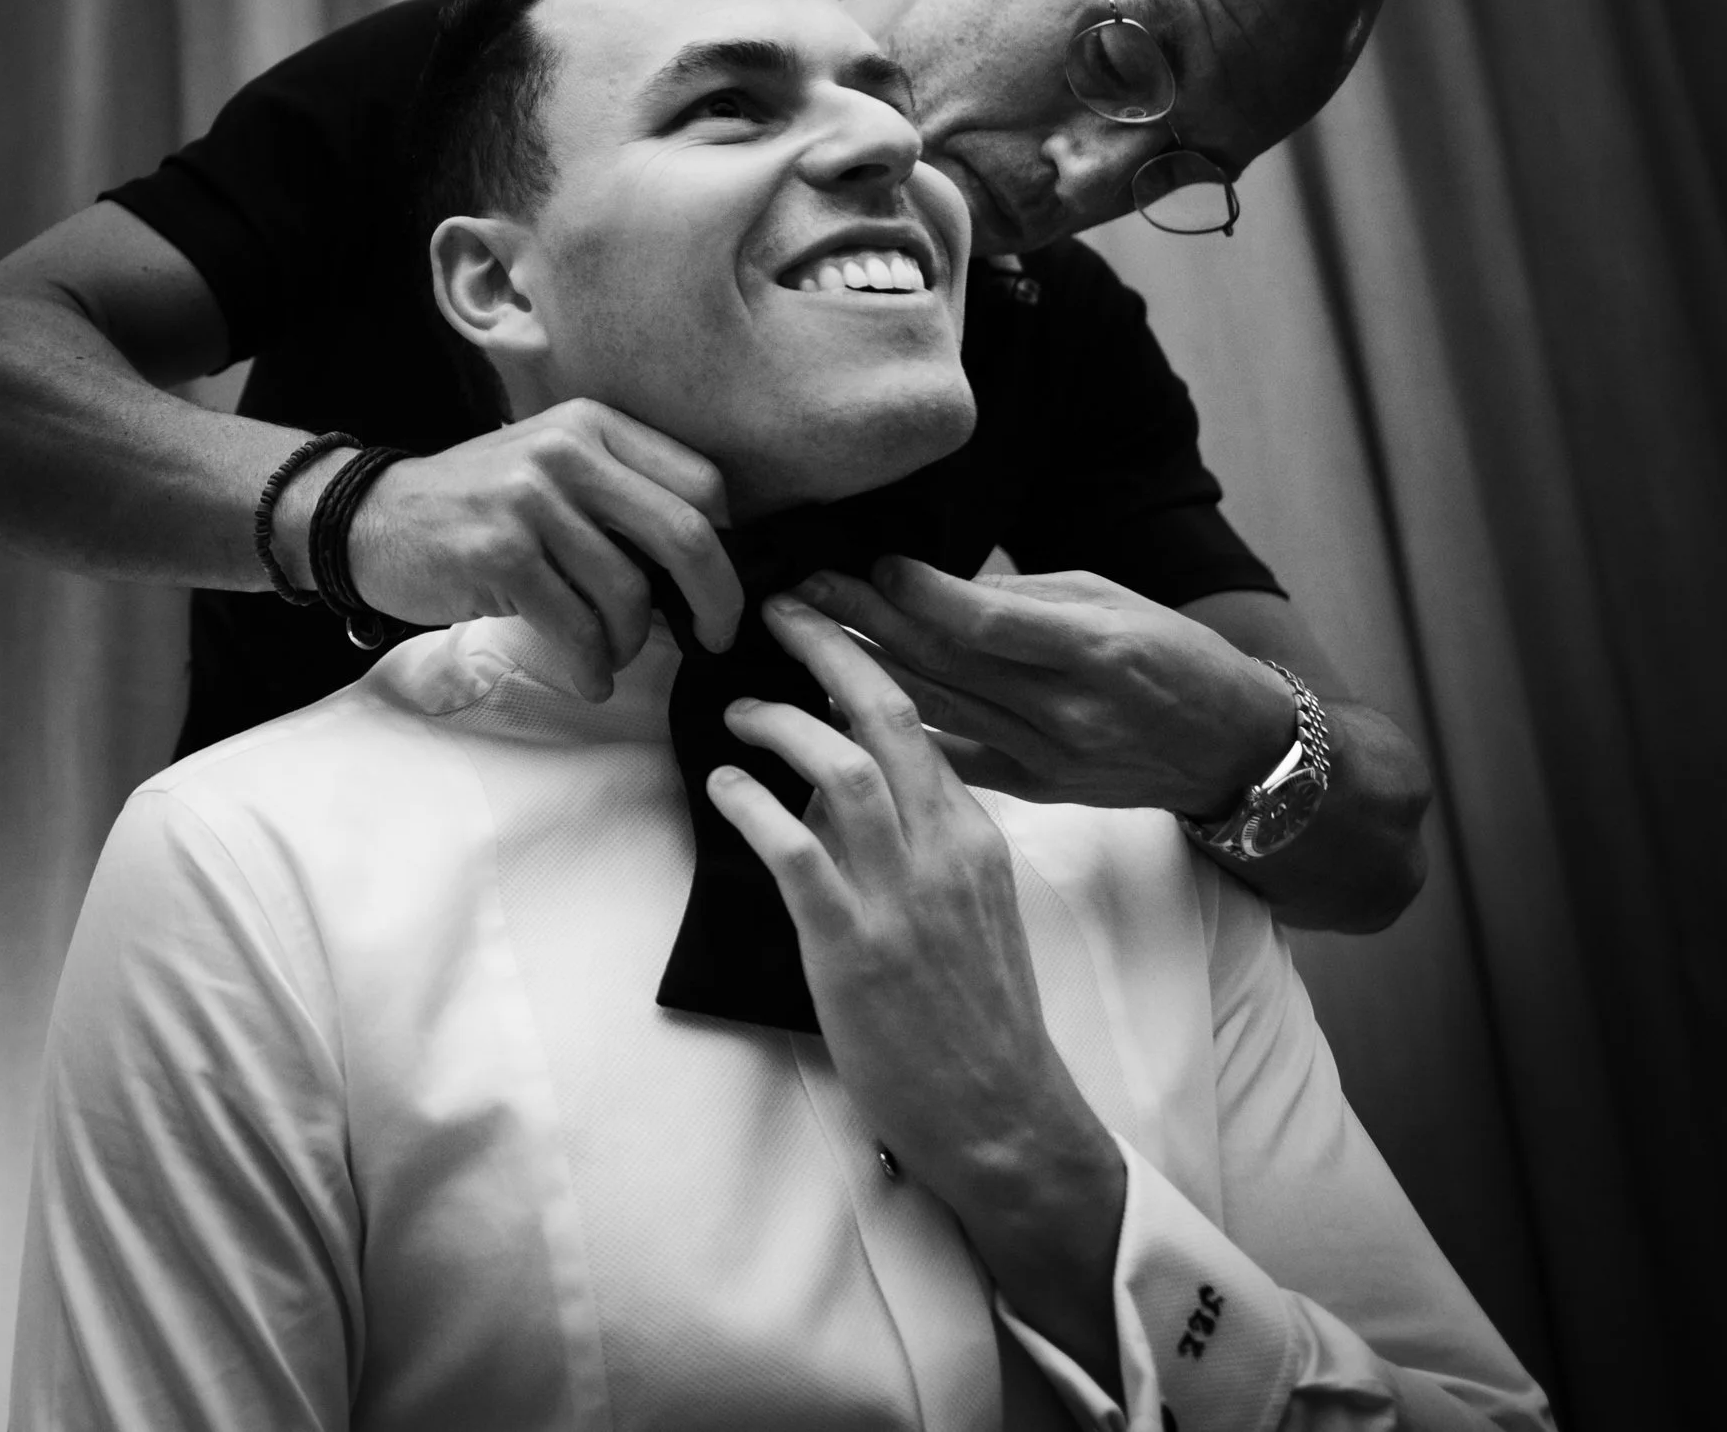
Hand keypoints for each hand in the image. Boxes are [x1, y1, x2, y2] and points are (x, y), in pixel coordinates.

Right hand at [344, 400, 743, 698]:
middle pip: (686, 533)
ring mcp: (531, 501)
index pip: (702, 482)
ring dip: (630, 643)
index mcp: (593, 425)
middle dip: (717, 600)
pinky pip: (577, 629)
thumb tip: (704, 564)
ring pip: (629, 594)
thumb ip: (618, 494)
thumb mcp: (550, 469)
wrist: (368, 518)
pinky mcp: (500, 555)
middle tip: (715, 638)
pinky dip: (591, 667)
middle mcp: (567, 452)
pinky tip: (588, 677)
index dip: (727, 544)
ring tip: (607, 654)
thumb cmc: (474, 507)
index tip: (720, 586)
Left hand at [706, 594, 1125, 1389]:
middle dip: (829, 651)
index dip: (869, 665)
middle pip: (888, 716)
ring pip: (841, 769)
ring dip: (780, 725)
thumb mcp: (971, 908)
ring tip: (739, 711)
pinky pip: (793, 850)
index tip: (828, 632)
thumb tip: (848, 788)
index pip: (924, 722)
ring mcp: (901, 896)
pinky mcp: (853, 945)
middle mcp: (945, 849)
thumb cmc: (976, 1016)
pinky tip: (724, 787)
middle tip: (779, 614)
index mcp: (975, 836)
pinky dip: (751, 804)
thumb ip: (922, 843)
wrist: (1001, 1113)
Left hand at [797, 561, 1297, 819]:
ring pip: (935, 714)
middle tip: (798, 595)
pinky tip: (840, 712)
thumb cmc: (1174, 656)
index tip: (866, 568)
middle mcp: (1068, 710)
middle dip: (861, 625)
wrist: (1231, 750)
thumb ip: (1025, 595)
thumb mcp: (1115, 599)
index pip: (984, 620)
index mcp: (1096, 649)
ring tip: (801, 642)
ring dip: (860, 677)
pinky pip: (951, 762)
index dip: (916, 594)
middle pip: (944, 664)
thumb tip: (937, 586)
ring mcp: (1049, 758)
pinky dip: (896, 735)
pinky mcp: (1036, 792)